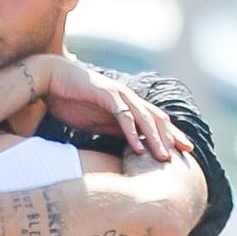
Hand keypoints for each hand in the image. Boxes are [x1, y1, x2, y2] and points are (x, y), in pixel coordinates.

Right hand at [33, 56, 191, 163]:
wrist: (51, 78)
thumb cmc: (72, 100)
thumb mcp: (99, 121)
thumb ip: (116, 129)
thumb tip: (134, 144)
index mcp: (127, 104)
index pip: (155, 120)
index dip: (171, 134)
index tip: (184, 151)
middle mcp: (127, 97)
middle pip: (157, 118)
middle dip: (172, 136)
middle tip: (186, 153)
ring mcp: (118, 95)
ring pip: (144, 118)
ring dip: (155, 138)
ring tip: (163, 157)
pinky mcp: (106, 95)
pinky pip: (123, 116)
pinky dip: (132, 133)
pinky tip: (138, 148)